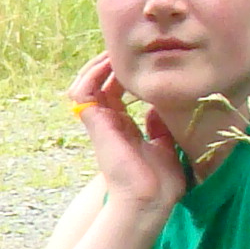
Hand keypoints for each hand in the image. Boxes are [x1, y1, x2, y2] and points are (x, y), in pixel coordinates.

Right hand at [68, 54, 183, 218]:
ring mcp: (100, 123)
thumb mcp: (165, 144)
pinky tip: (111, 63)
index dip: (125, 75)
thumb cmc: (161, 182)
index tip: (142, 61)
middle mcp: (109, 123)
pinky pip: (83, 91)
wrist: (151, 199)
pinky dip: (93, 74)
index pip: (116, 94)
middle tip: (127, 49)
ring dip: (98, 65)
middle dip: (110, 64)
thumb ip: (159, 124)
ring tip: (115, 51)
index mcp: (123, 129)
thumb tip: (156, 106)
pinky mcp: (95, 123)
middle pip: (99, 84)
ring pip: (85, 84)